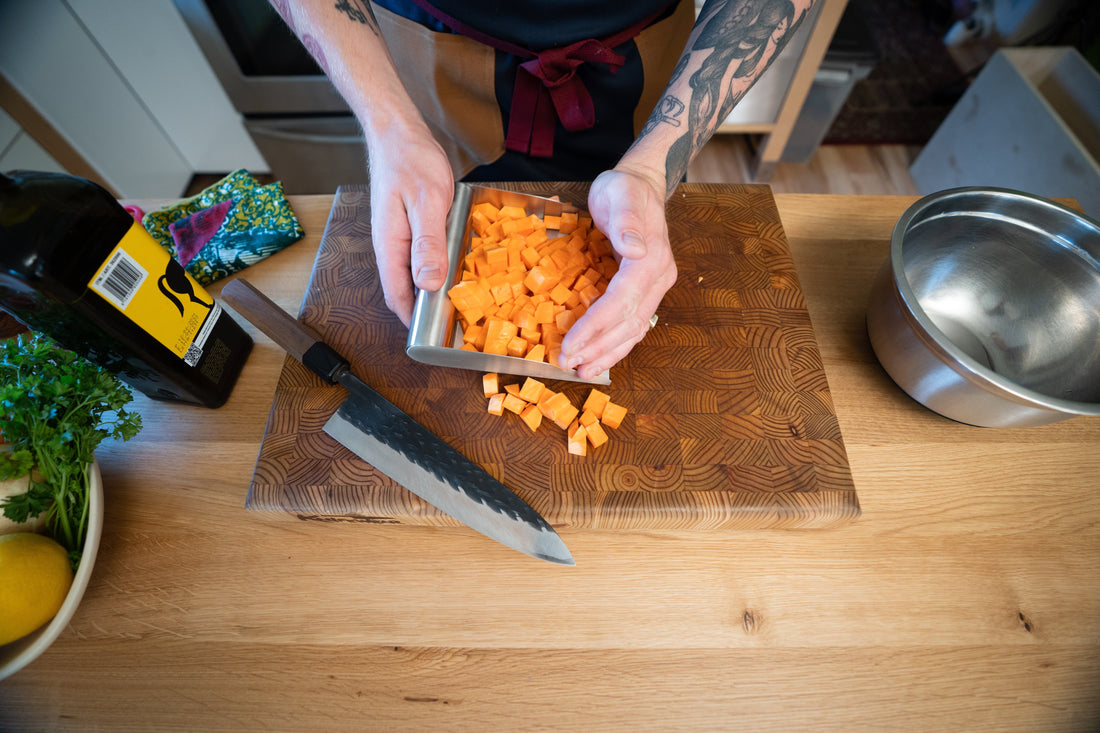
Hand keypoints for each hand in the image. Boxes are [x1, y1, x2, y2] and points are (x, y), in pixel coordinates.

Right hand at [367, 125, 454, 326]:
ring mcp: (401, 238)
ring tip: (463, 302)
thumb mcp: (426, 202)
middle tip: (459, 323)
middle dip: (428, 310)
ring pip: (417, 275)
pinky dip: (440, 267)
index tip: (436, 338)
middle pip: (406, 290)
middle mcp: (391, 247)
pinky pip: (425, 257)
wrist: (399, 133)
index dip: (414, 322)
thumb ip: (427, 243)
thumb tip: (428, 284)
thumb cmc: (410, 162)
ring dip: (435, 289)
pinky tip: (459, 268)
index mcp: (390, 246)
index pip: (397, 297)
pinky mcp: (412, 229)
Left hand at [559, 169, 676, 379]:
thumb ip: (626, 220)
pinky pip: (633, 324)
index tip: (570, 345)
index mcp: (651, 258)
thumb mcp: (620, 193)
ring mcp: (655, 287)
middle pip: (629, 323)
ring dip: (608, 353)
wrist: (642, 185)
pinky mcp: (646, 291)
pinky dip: (615, 344)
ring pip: (634, 330)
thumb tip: (634, 249)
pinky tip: (598, 357)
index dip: (595, 327)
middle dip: (599, 347)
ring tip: (583, 370)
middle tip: (569, 365)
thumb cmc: (624, 189)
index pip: (622, 301)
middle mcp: (658, 278)